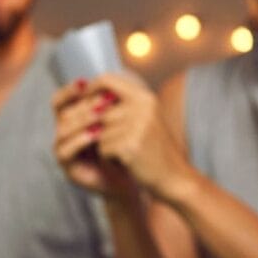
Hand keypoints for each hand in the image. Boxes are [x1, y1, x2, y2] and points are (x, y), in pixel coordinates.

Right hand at [52, 79, 136, 198]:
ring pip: (62, 129)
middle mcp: (63, 133)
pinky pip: (65, 150)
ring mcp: (63, 150)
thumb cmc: (123, 147)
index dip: (69, 90)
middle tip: (103, 101)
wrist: (129, 178)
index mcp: (72, 120)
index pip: (60, 100)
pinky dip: (80, 140)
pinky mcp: (67, 167)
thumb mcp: (118, 122)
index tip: (85, 83)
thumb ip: (110, 102)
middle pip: (63, 112)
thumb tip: (110, 77)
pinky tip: (96, 135)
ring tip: (102, 115)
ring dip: (82, 120)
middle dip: (83, 105)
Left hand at [91, 74, 195, 201]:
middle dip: (97, 129)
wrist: (174, 177)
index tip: (83, 101)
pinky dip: (108, 159)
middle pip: (98, 111)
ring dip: (104, 146)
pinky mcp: (129, 146)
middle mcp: (142, 107)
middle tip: (113, 143)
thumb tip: (85, 94)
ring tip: (124, 153)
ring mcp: (136, 126)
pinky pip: (102, 149)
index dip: (91, 89)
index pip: (107, 80)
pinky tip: (125, 162)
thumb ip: (120, 106)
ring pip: (98, 132)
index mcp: (144, 97)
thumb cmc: (154, 149)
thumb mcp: (143, 119)